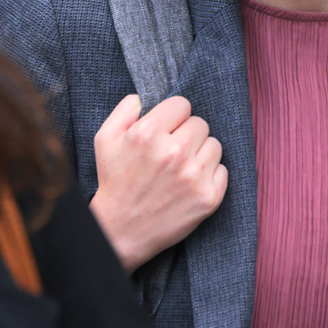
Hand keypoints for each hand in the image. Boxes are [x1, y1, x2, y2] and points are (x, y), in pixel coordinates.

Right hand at [88, 94, 228, 272]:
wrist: (123, 229)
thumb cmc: (115, 181)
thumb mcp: (105, 139)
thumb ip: (124, 110)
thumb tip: (143, 98)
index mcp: (147, 134)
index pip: (181, 104)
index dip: (172, 116)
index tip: (166, 130)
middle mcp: (173, 152)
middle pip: (200, 123)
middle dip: (187, 134)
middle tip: (172, 152)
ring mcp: (193, 176)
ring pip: (214, 145)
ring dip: (200, 153)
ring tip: (181, 167)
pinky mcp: (208, 197)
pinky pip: (223, 170)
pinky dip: (210, 175)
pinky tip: (190, 183)